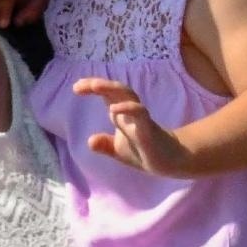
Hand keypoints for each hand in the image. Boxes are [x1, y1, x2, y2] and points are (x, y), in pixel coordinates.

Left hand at [74, 77, 188, 175]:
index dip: (93, 87)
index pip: (107, 94)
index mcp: (121, 113)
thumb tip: (90, 141)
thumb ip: (104, 145)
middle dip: (99, 84)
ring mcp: (140, 118)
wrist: (170, 162)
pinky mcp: (149, 128)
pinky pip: (140, 112)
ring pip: (128, 95)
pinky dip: (127, 108)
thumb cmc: (143, 151)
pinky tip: (113, 109)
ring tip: (94, 86)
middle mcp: (130, 111)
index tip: (76, 87)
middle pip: (116, 90)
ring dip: (111, 88)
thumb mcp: (118, 150)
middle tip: (79, 85)